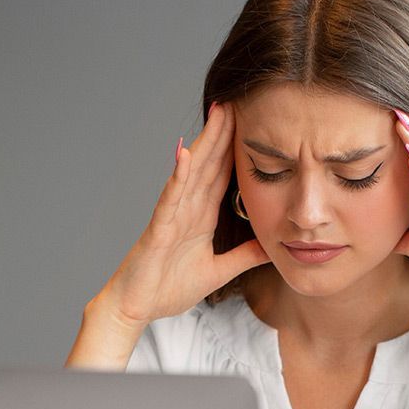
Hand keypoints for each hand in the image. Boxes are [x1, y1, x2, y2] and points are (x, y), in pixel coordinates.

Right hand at [97, 101, 270, 328]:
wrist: (136, 309)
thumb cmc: (167, 289)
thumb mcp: (218, 272)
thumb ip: (243, 256)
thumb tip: (273, 245)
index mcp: (200, 217)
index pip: (223, 176)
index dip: (237, 149)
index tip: (252, 122)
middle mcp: (186, 210)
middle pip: (209, 164)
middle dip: (223, 133)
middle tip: (238, 100)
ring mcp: (171, 216)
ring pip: (192, 172)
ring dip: (205, 143)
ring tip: (217, 114)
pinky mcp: (158, 229)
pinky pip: (170, 199)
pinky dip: (178, 177)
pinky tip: (186, 155)